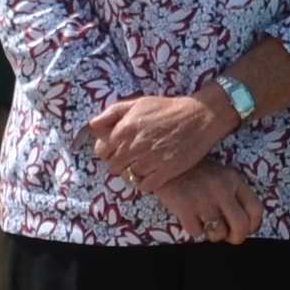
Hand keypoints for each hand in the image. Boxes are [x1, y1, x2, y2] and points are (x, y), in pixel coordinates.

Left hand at [84, 90, 227, 189]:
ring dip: (132, 173)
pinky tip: (151, 173)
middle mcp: (134, 146)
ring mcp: (150, 160)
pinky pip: (145, 186)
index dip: (107, 151)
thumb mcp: (138, 103)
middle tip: (130, 158)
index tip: (116, 150)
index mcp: (125, 129)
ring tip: (142, 165)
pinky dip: (145, 183)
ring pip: (128, 177)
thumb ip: (112, 113)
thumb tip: (92, 125)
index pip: (102, 150)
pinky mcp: (165, 171)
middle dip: (119, 163)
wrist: (198, 117)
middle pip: (113, 166)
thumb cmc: (167, 108)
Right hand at [151, 163, 261, 242]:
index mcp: (233, 179)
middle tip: (228, 237)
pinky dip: (194, 230)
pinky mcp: (185, 207)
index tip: (246, 229)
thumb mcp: (219, 175)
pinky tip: (190, 217)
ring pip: (218, 233)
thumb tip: (243, 225)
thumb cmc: (194, 172)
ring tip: (205, 223)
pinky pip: (197, 233)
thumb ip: (233, 194)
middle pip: (241, 226)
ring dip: (212, 234)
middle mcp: (221, 188)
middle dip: (236, 238)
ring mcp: (203, 198)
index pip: (255, 209)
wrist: (163, 162)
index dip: (253, 225)